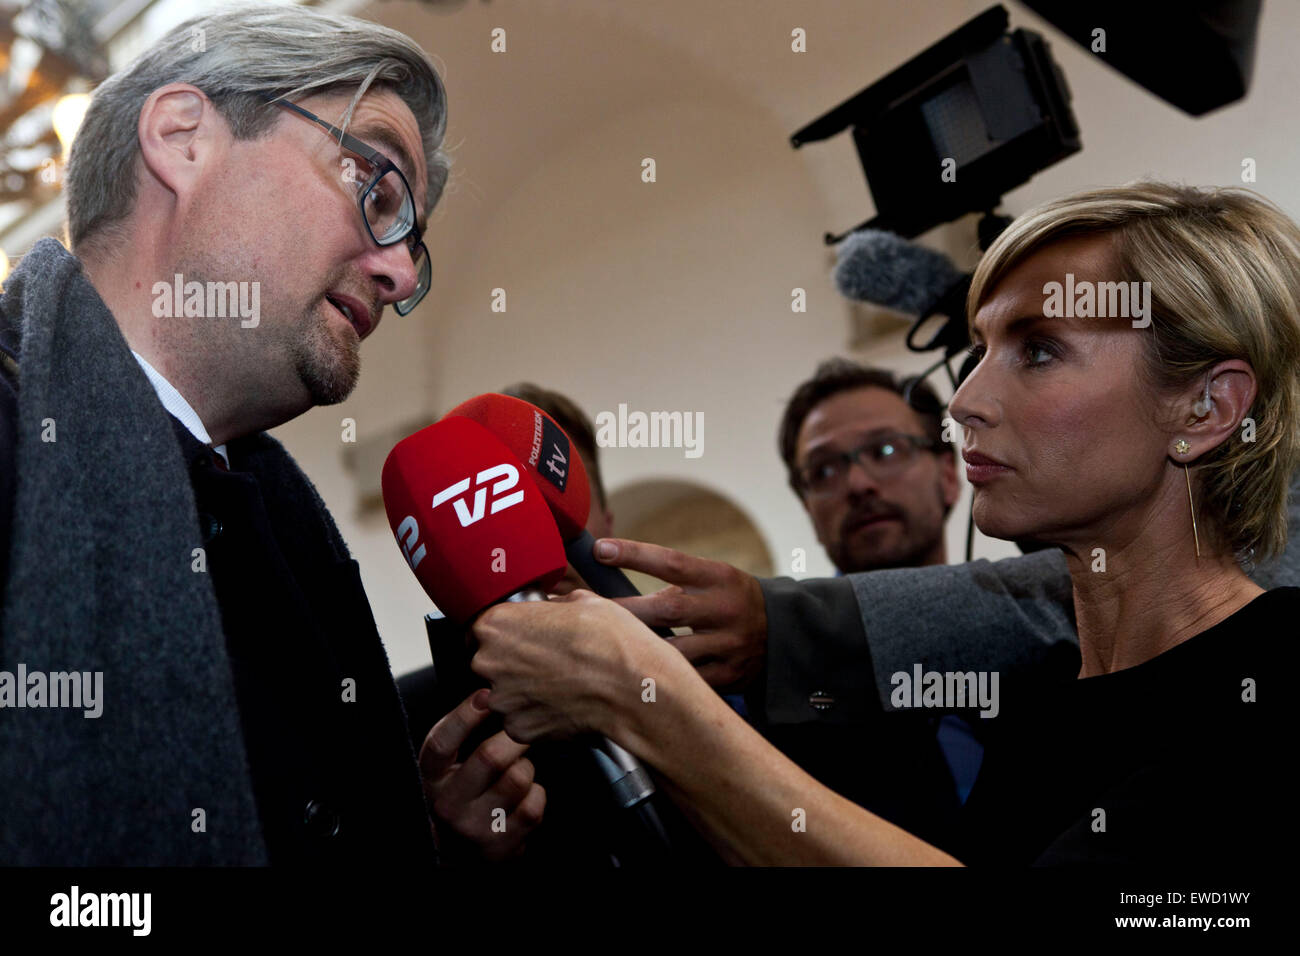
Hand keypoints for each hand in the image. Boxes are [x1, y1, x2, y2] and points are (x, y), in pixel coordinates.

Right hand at [419, 689, 545, 861]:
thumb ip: (461, 732)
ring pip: (518, 777)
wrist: (458, 847)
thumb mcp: (447, 762)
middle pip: (490, 757)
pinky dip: (536, 792)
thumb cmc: (459, 789)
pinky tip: (525, 794)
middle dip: (513, 737)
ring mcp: (474, 828)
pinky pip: (535, 803)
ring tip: (519, 767)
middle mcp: (447, 805)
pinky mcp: (502, 845)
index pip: (443, 742)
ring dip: (526, 766)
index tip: (486, 694)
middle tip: (521, 731)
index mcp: (431, 777)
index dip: (466, 715)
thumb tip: (489, 691)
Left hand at [471, 589, 676, 743]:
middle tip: (547, 660)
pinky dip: (537, 714)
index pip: (483, 627)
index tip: (521, 637)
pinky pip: (521, 719)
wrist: (632, 688)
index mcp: (497, 624)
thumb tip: (552, 609)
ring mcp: (502, 699)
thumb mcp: (582, 601)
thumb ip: (552, 605)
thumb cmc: (610, 642)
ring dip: (525, 689)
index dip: (506, 632)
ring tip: (560, 683)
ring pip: (505, 693)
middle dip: (514, 662)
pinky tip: (563, 702)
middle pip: (490, 661)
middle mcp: (489, 662)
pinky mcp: (518, 728)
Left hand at [591, 538, 767, 691]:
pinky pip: (687, 681)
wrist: (782, 632)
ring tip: (604, 649)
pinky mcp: (729, 674)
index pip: (672, 562)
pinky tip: (635, 677)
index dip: (634, 554)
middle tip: (585, 611)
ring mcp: (728, 644)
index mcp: (718, 577)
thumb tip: (613, 578)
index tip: (600, 549)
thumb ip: (672, 581)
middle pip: (667, 609)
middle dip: (624, 611)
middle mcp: (724, 609)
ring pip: (674, 652)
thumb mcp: (712, 578)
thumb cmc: (730, 599)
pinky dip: (662, 678)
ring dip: (638, 651)